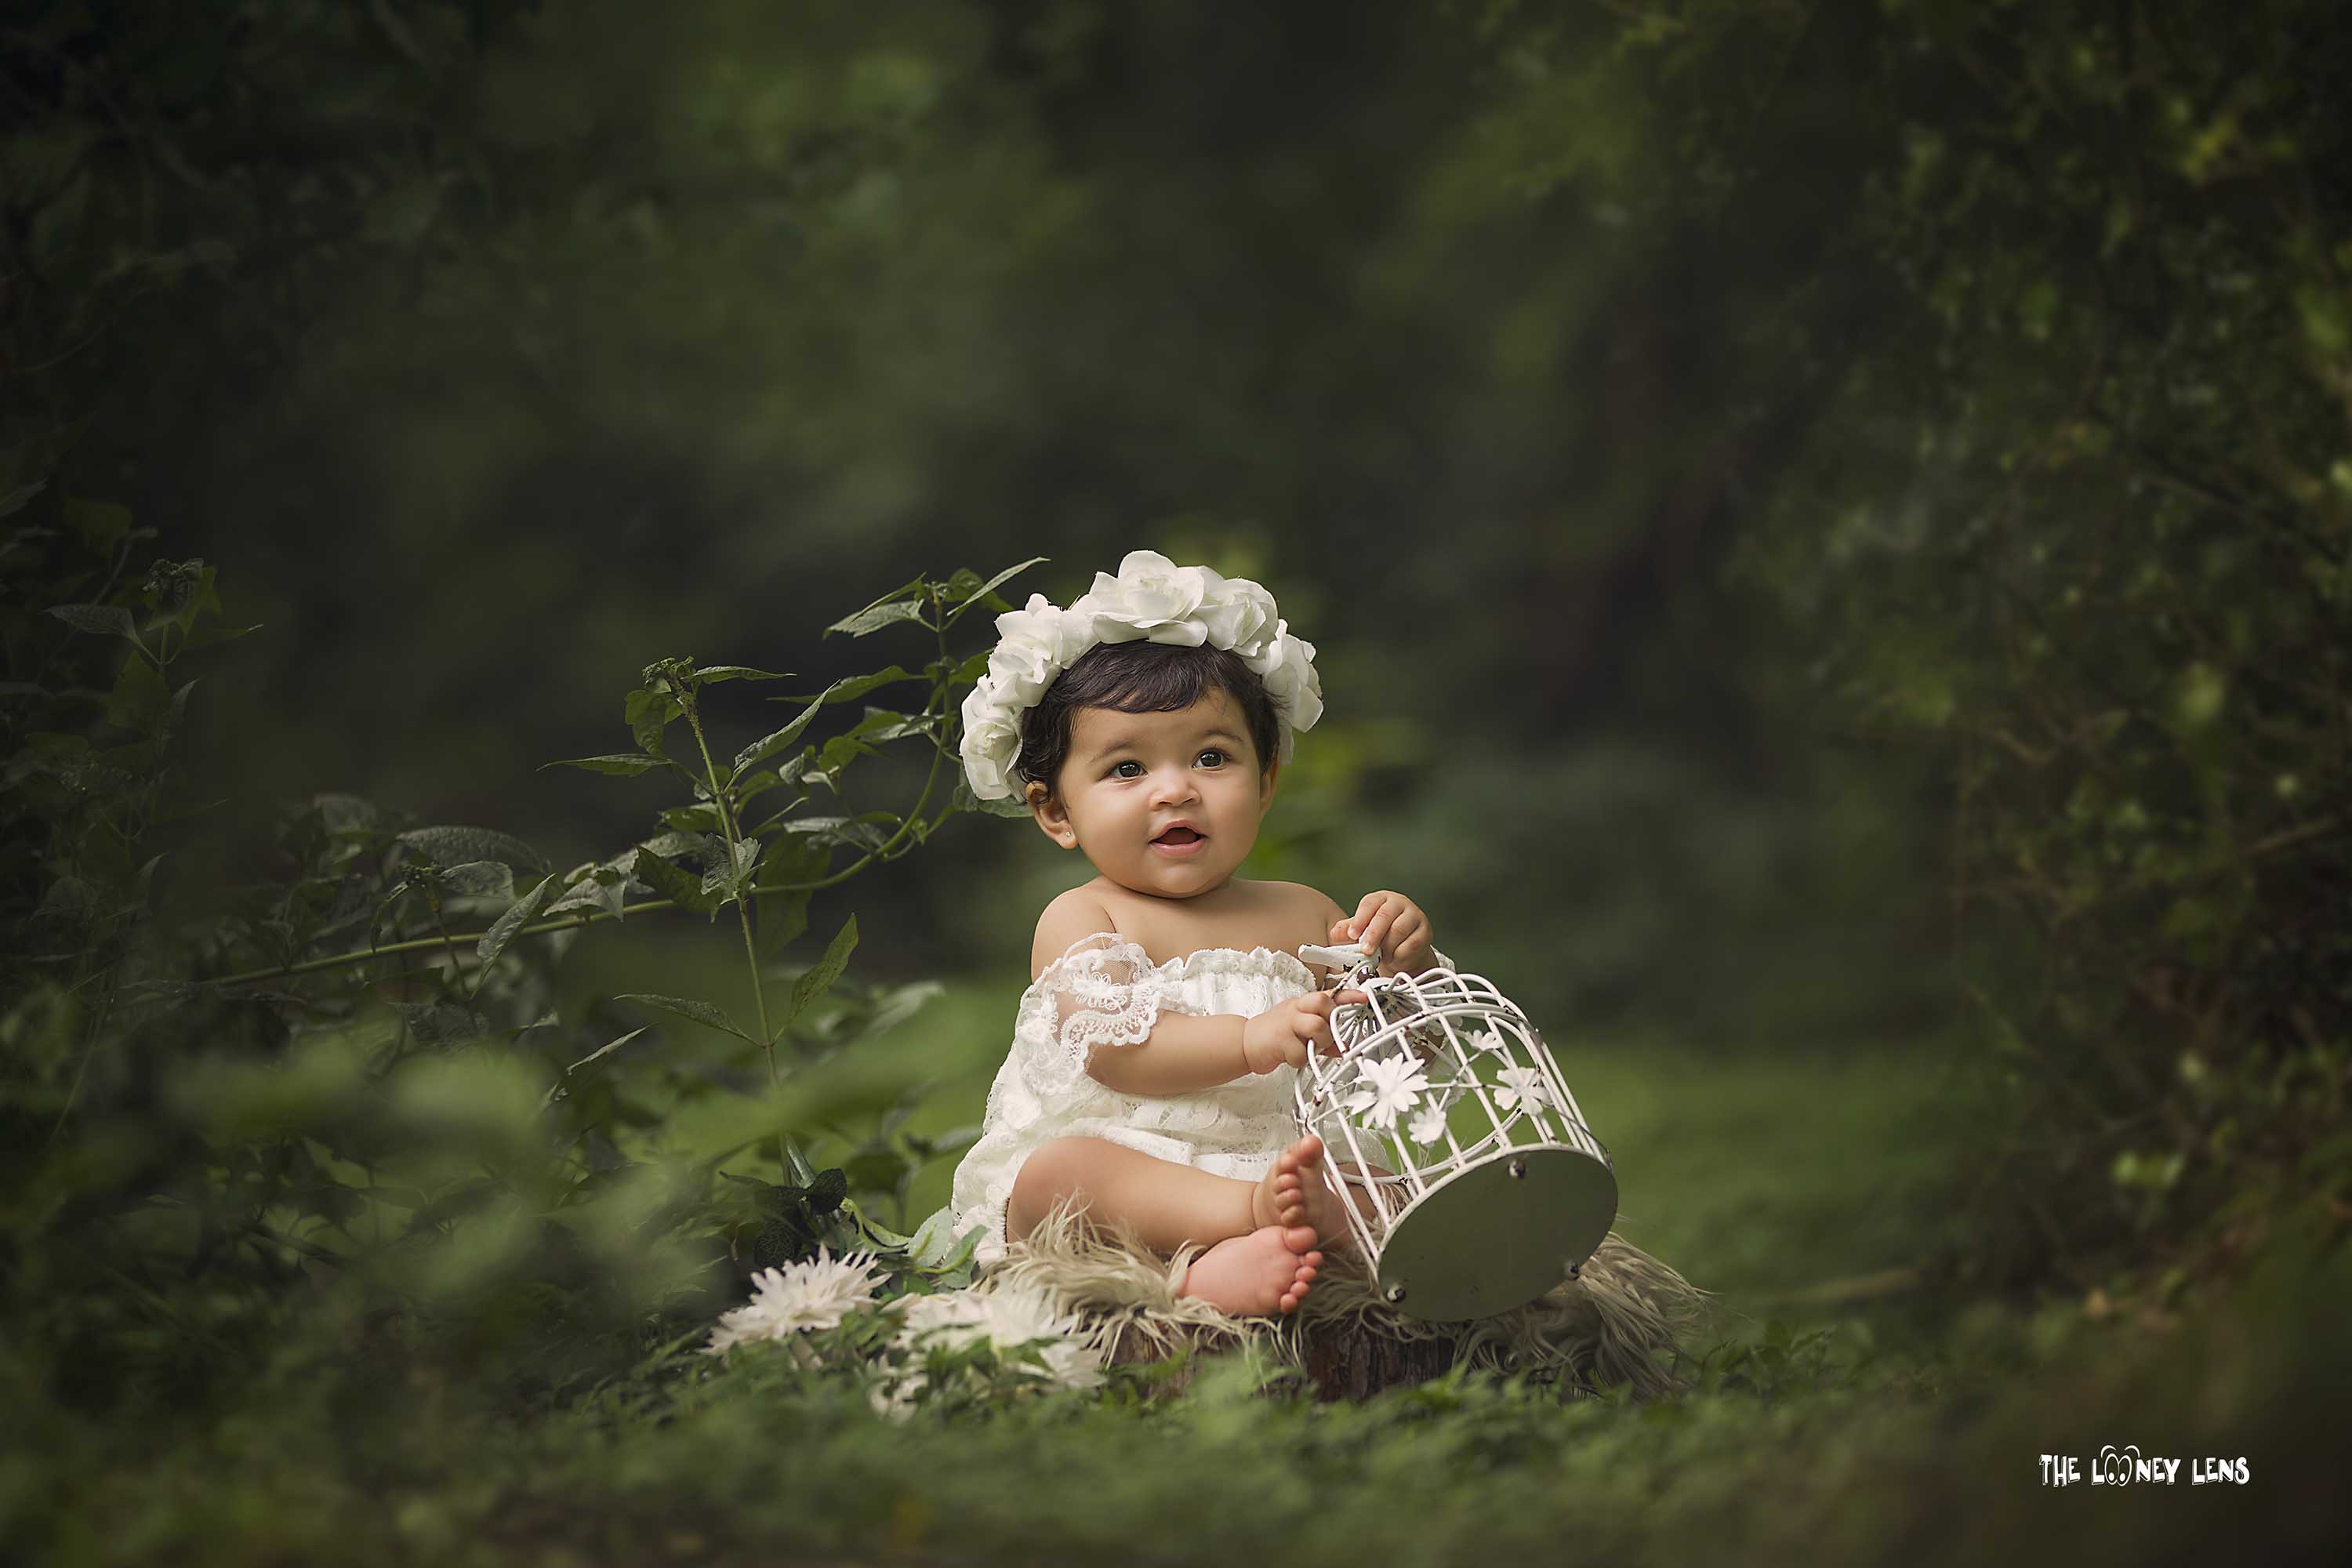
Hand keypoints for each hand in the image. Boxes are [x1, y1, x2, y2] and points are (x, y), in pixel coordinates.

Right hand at [1242, 988, 1369, 1075]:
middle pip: (1323, 1003)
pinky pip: (1301, 1053)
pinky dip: (1300, 1060)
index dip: (1348, 995)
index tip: (1364, 998)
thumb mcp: (1298, 1029)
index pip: (1329, 995)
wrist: (1245, 1042)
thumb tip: (1342, 1047)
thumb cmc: (1274, 1034)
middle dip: (1330, 1021)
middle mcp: (1295, 1010)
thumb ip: (1321, 1037)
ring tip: (1309, 1048)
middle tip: (1325, 1035)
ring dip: (1318, 1042)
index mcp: (1302, 1005)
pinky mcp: (1279, 1040)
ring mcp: (1286, 1023)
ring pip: (1317, 1027)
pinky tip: (1291, 1057)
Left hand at [1332, 891, 1435, 976]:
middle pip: (1384, 916)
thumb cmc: (1382, 935)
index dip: (1360, 919)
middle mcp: (1399, 903)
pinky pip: (1411, 944)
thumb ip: (1348, 931)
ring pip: (1398, 931)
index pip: (1369, 904)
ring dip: (1387, 947)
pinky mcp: (1426, 931)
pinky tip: (1394, 957)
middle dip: (1373, 935)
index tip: (1352, 935)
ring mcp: (1415, 916)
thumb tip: (1335, 934)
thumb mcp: (1362, 931)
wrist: (1405, 948)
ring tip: (1382, 955)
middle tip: (1365, 950)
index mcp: (1381, 899)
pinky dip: (1400, 955)